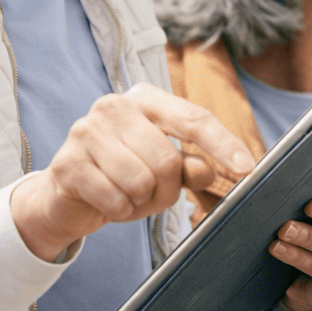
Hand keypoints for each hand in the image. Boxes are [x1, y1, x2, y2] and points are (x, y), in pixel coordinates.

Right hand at [10, 83, 254, 260]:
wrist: (64, 196)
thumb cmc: (121, 177)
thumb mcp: (163, 172)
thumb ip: (189, 168)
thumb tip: (207, 168)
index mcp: (145, 99)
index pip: (194, 118)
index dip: (223, 144)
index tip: (247, 169)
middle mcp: (114, 105)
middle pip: (168, 159)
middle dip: (165, 190)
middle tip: (149, 194)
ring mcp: (87, 130)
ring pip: (141, 181)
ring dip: (139, 202)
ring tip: (125, 195)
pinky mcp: (69, 162)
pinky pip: (115, 200)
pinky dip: (118, 212)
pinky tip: (106, 201)